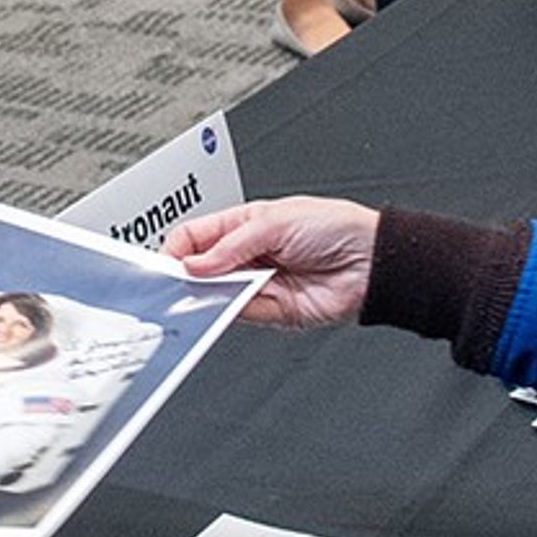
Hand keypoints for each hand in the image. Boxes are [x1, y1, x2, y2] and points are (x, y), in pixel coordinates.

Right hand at [168, 195, 378, 327]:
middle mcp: (247, 255)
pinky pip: (240, 314)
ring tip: (205, 289)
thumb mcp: (274, 222)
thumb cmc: (335, 227)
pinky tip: (229, 302)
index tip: (166, 262)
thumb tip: (195, 264)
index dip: (177, 249)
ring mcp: (258, 283)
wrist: (370, 262)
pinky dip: (230, 311)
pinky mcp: (271, 311)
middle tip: (178, 279)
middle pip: (201, 268)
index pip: (196, 237)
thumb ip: (231, 245)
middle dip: (188, 274)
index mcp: (244, 225)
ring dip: (209, 294)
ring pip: (217, 294)